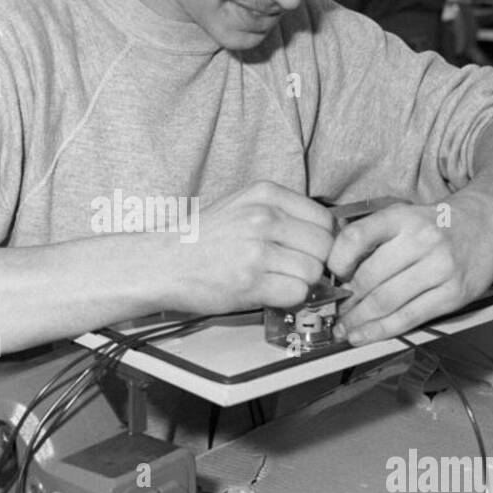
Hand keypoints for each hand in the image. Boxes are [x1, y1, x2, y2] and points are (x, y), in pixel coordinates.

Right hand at [162, 181, 335, 314]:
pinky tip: (269, 292)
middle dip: (315, 263)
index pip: (325, 219)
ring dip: (301, 283)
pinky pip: (296, 293)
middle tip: (294, 270)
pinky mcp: (250, 281)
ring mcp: (256, 249)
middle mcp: (263, 217)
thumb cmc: (204, 239)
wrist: (164, 262)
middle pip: (324, 246)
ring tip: (276, 280)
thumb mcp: (243, 206)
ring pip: (313, 272)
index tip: (310, 252)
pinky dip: (289, 298)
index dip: (323, 241)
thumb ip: (283, 213)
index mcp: (265, 194)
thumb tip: (328, 235)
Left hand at [327, 191, 492, 344]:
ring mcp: (440, 268)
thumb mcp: (403, 216)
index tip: (331, 276)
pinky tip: (365, 335)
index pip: (356, 237)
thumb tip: (335, 273)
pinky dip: (382, 330)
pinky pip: (410, 317)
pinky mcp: (454, 294)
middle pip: (369, 277)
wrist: (487, 222)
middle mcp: (421, 239)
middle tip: (334, 313)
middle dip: (346, 301)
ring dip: (359, 321)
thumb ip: (372, 237)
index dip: (337, 261)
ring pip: (387, 301)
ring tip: (345, 329)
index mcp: (401, 217)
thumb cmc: (437, 223)